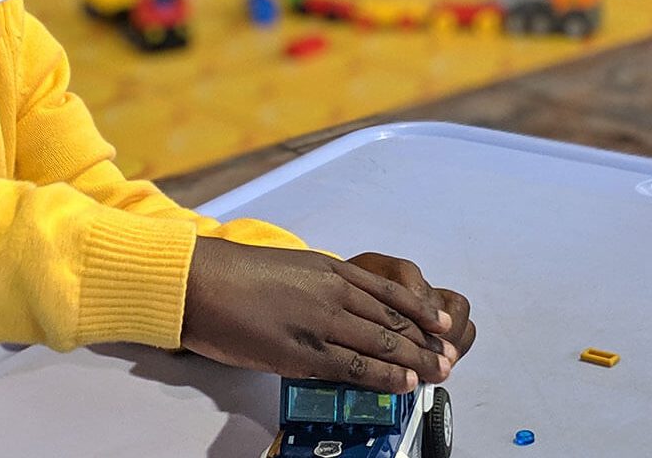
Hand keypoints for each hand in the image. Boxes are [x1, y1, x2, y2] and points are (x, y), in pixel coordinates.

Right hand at [181, 238, 453, 392]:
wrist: (202, 282)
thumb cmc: (237, 275)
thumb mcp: (290, 267)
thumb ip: (319, 284)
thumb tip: (340, 304)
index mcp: (330, 270)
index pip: (389, 293)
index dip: (420, 312)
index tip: (443, 326)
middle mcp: (334, 292)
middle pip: (393, 319)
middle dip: (425, 342)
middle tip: (448, 357)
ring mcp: (321, 322)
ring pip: (381, 342)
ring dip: (414, 360)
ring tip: (437, 373)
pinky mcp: (303, 352)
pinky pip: (353, 366)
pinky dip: (383, 376)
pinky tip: (402, 383)